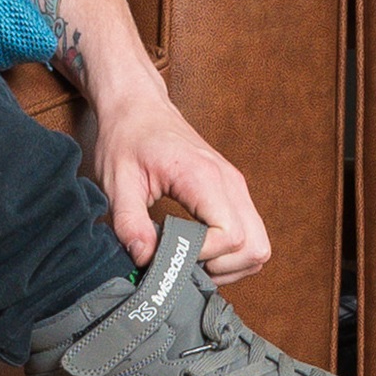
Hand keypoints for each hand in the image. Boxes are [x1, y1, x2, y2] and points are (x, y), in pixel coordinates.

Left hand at [80, 86, 268, 282]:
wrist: (139, 108)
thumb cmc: (126, 139)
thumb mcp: (116, 181)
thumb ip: (129, 222)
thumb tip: (144, 259)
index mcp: (203, 177)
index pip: (231, 236)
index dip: (202, 255)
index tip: (167, 251)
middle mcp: (231, 184)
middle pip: (255, 248)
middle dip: (219, 267)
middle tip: (179, 261)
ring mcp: (237, 189)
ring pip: (258, 247)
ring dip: (228, 265)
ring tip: (186, 257)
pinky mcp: (234, 194)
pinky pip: (250, 237)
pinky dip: (230, 255)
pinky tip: (196, 248)